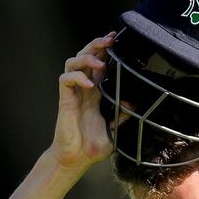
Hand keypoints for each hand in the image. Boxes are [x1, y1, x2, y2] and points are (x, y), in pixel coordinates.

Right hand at [51, 32, 116, 170]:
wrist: (77, 159)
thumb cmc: (93, 146)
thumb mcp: (115, 129)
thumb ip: (122, 115)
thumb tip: (134, 104)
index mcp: (95, 93)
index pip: (98, 64)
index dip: (105, 50)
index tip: (116, 40)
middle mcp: (83, 89)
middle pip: (84, 56)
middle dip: (96, 45)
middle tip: (109, 40)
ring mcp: (73, 93)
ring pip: (72, 62)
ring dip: (86, 57)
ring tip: (99, 63)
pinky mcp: (64, 100)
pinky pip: (65, 80)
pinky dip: (77, 77)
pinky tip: (89, 83)